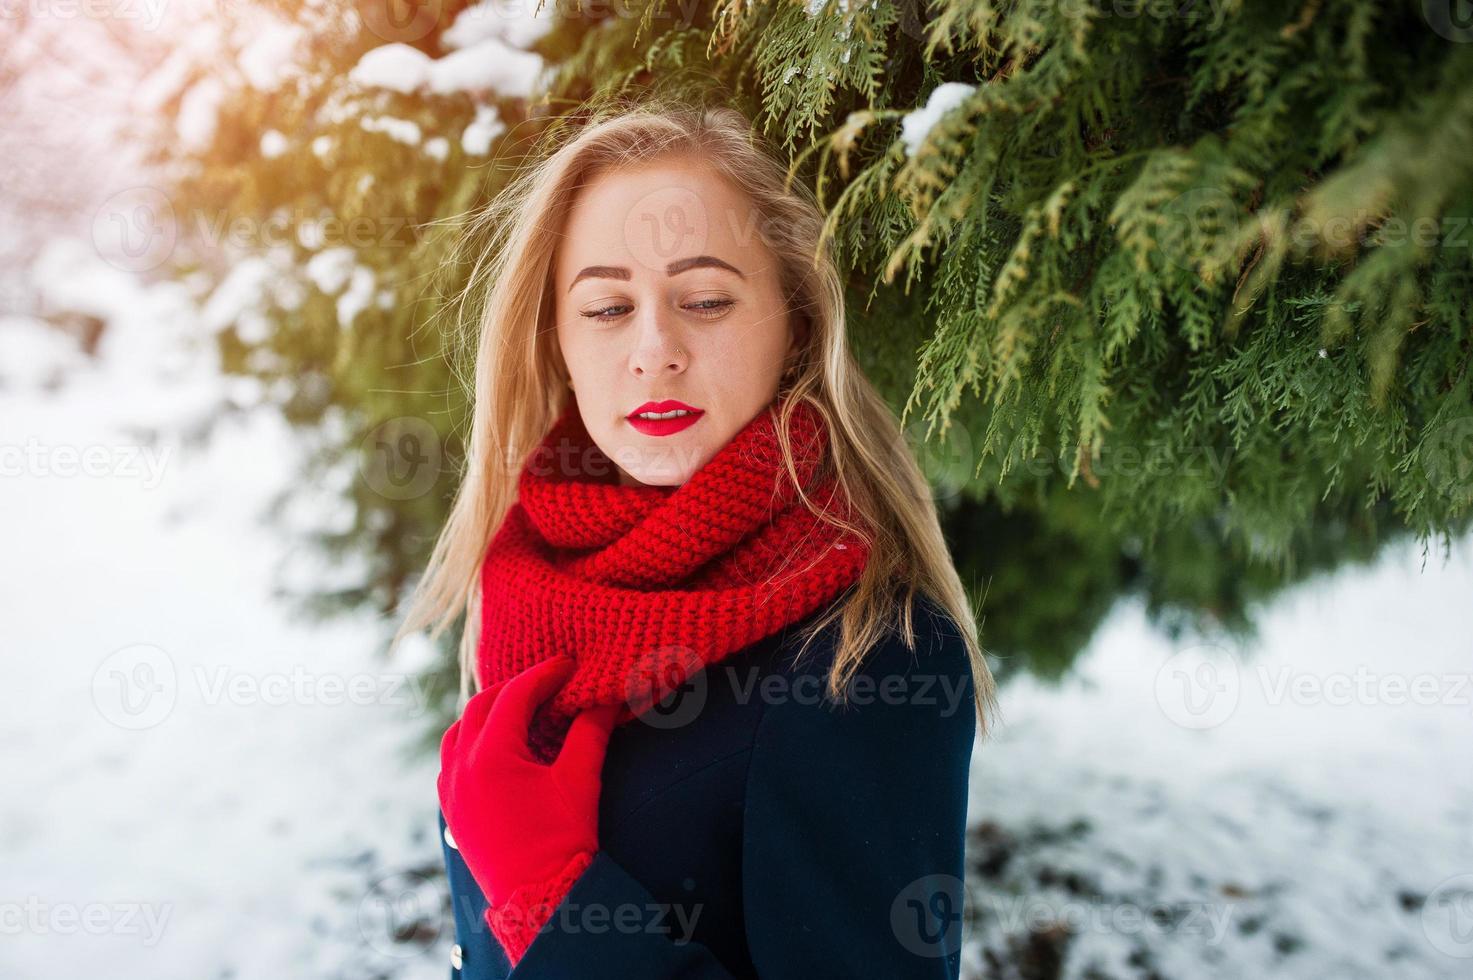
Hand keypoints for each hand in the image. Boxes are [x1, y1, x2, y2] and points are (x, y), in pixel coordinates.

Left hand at [437, 656, 621, 962]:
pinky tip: (497, 746)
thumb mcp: (580, 780)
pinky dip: (472, 741)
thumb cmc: (561, 840)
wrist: (539, 901)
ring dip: (487, 712)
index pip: (515, 696)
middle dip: (514, 688)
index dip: (544, 674)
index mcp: (491, 755)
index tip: (568, 664)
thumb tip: (604, 700)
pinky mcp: (452, 811)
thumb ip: (590, 732)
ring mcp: (451, 790)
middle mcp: (462, 767)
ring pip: (459, 731)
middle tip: (547, 681)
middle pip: (481, 706)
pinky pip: (452, 760)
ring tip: (519, 708)